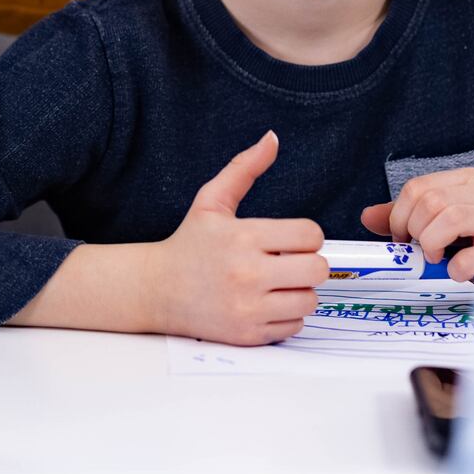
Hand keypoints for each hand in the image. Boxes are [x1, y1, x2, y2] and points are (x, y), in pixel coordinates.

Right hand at [143, 131, 327, 345]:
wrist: (156, 290)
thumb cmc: (189, 243)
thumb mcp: (211, 200)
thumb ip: (244, 168)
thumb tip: (272, 139)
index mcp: (243, 237)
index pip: (310, 235)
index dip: (306, 235)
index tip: (291, 239)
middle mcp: (247, 274)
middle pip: (317, 270)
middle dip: (309, 264)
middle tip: (290, 262)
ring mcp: (248, 308)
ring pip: (309, 300)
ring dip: (299, 292)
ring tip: (278, 284)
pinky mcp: (247, 335)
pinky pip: (294, 327)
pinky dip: (286, 317)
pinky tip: (266, 304)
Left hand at [360, 167, 473, 282]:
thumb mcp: (440, 228)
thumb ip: (407, 219)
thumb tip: (368, 216)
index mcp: (469, 180)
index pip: (418, 187)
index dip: (399, 216)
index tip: (402, 238)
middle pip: (431, 201)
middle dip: (416, 232)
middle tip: (423, 252)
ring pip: (449, 217)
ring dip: (433, 245)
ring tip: (439, 259)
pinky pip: (471, 255)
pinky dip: (456, 268)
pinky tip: (458, 271)